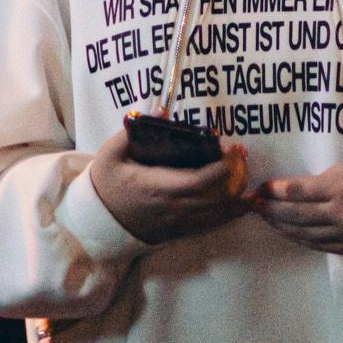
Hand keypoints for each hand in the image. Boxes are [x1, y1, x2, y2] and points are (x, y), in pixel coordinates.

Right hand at [85, 129, 251, 247]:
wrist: (97, 222)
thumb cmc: (106, 185)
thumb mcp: (110, 155)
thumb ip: (132, 132)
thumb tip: (160, 110)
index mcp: (158, 187)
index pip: (200, 181)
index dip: (222, 167)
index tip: (231, 148)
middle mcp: (172, 207)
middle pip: (217, 198)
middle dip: (236, 177)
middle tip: (242, 156)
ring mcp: (178, 222)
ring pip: (218, 215)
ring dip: (237, 196)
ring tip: (245, 174)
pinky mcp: (179, 231)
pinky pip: (211, 225)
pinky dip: (229, 214)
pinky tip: (240, 202)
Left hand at [252, 153, 342, 256]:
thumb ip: (322, 182)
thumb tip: (291, 192)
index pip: (296, 191)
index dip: (273, 191)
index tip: (259, 188)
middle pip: (294, 215)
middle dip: (269, 210)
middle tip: (253, 204)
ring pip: (304, 234)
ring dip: (281, 226)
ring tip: (266, 218)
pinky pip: (319, 245)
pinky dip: (300, 238)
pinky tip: (288, 231)